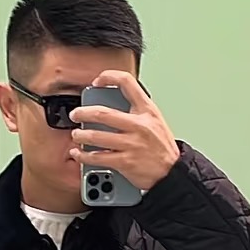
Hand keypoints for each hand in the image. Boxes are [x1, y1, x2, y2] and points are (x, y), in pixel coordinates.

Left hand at [69, 74, 179, 192]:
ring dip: (81, 135)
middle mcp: (139, 125)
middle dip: (83, 112)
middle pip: (103, 113)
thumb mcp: (155, 121)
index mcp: (147, 110)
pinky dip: (84, 156)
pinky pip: (98, 157)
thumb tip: (112, 105)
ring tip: (76, 135)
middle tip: (76, 114)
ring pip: (96, 136)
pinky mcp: (125, 161)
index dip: (109, 77)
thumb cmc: (162, 147)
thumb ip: (137, 111)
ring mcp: (131, 144)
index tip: (97, 81)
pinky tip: (79, 154)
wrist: (173, 172)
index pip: (127, 82)